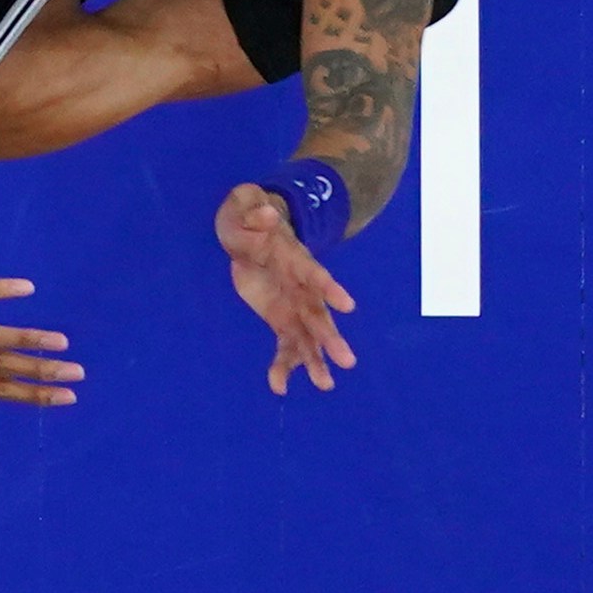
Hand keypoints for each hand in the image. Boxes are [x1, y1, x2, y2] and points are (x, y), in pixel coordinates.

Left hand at [216, 184, 358, 394]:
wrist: (248, 232)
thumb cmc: (248, 216)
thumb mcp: (244, 205)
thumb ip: (254, 211)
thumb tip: (266, 214)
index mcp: (295, 260)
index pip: (314, 275)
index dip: (329, 289)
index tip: (347, 306)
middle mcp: (301, 288)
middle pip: (317, 314)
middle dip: (330, 337)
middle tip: (346, 361)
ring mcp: (293, 306)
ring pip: (307, 337)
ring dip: (315, 361)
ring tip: (325, 385)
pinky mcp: (281, 319)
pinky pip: (285, 345)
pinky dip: (283, 366)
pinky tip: (279, 387)